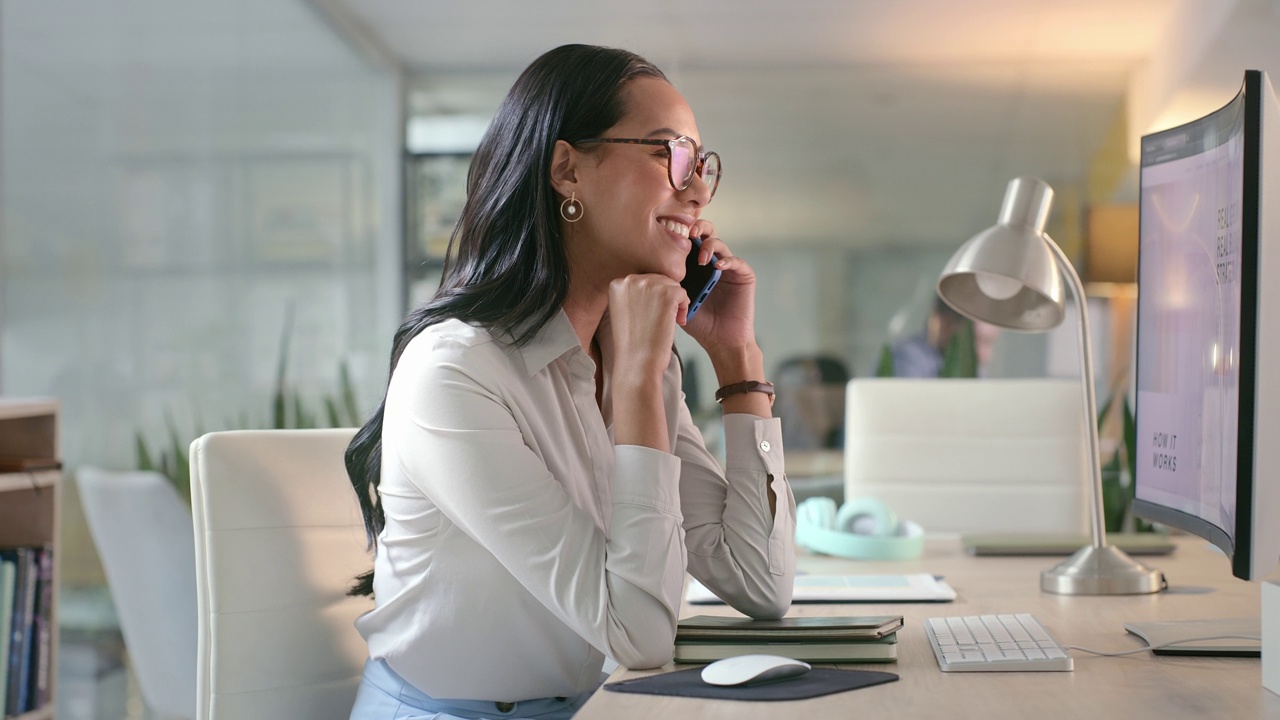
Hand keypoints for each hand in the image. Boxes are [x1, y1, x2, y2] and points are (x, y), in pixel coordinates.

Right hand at [605, 273, 687, 384]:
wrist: (636, 364)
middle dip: (666, 298)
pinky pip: (683, 293)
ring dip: (676, 303)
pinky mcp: (667, 294)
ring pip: (673, 285)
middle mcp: (631, 280)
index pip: (644, 280)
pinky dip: (684, 307)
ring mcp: (649, 286)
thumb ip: (634, 294)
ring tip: (670, 321)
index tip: (651, 314)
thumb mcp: (624, 311)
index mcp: (617, 284)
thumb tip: (655, 284)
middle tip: (663, 319)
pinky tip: (677, 321)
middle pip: (659, 279)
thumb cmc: (632, 343)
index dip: (653, 297)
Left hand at [681, 220, 757, 351]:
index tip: (671, 232)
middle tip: (689, 234)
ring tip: (701, 259)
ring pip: (720, 244)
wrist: (721, 342)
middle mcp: (712, 262)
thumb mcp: (678, 301)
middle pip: (706, 233)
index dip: (682, 231)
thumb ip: (668, 284)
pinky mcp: (744, 276)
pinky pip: (736, 262)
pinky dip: (727, 261)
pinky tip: (718, 266)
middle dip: (698, 228)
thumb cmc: (698, 324)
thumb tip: (646, 268)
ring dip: (709, 246)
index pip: (689, 239)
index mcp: (695, 265)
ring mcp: (729, 268)